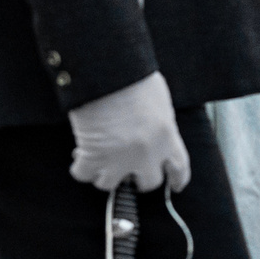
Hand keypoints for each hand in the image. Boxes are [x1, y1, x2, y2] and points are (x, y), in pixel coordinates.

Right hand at [67, 72, 189, 191]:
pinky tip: (79, 156)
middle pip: (148, 183)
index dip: (177, 179)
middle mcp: (147, 154)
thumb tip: (155, 133)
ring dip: (104, 174)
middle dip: (137, 177)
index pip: (180, 168)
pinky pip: (83, 175)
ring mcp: (120, 159)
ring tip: (99, 159)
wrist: (107, 72)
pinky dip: (79, 168)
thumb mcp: (160, 101)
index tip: (175, 185)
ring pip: (111, 184)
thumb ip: (160, 124)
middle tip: (126, 167)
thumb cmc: (133, 78)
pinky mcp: (94, 156)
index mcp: (168, 137)